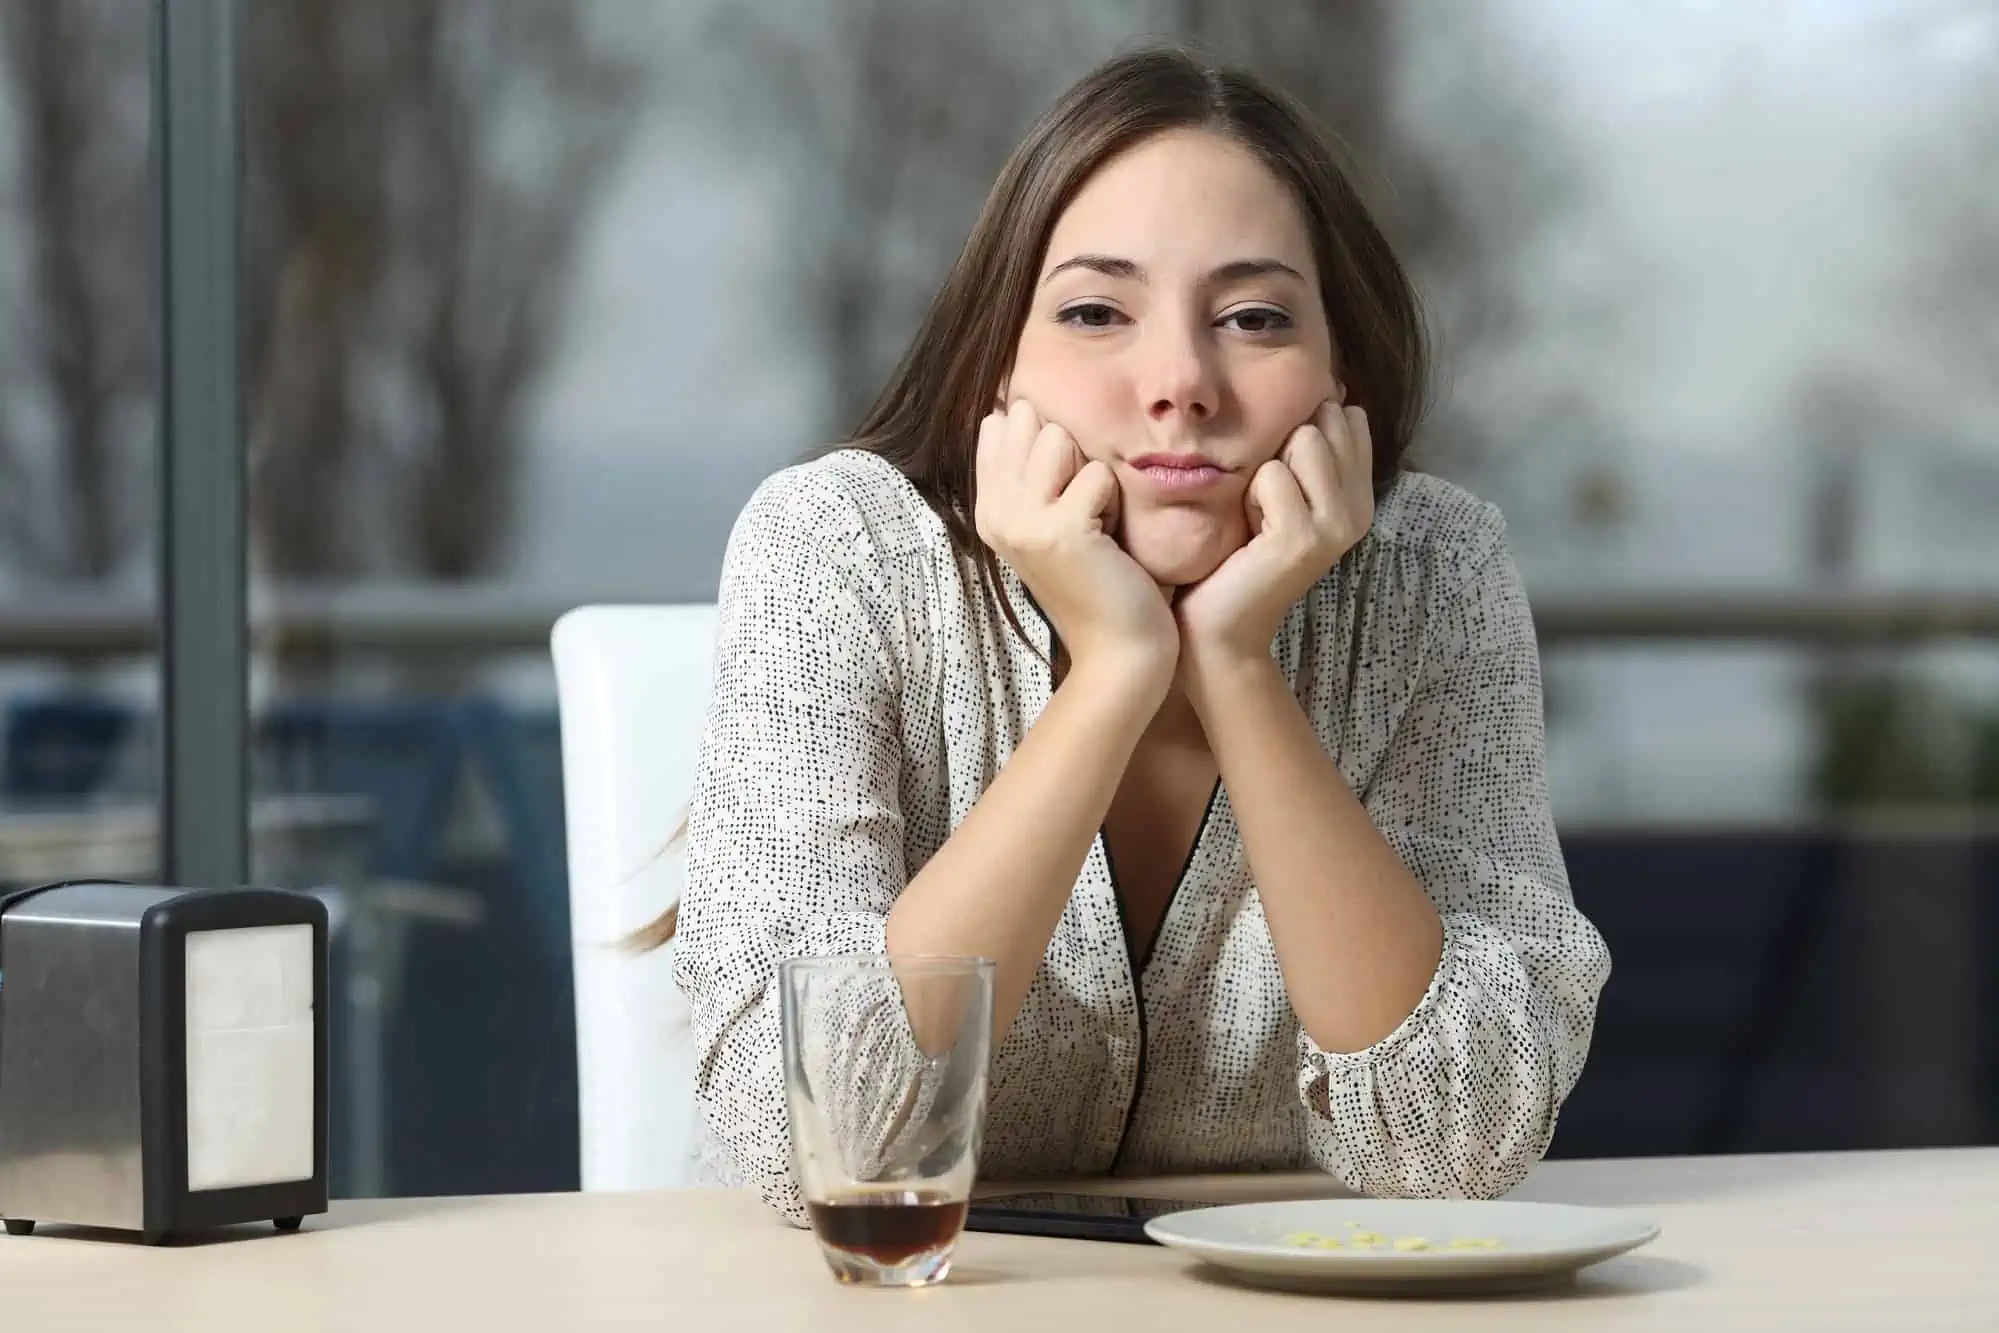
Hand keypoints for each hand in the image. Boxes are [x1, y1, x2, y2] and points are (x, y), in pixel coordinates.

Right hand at [974, 399, 1178, 688]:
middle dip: (1070, 453)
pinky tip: (1110, 540)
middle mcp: (994, 514)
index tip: (1062, 495)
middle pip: (1030, 422)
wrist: (1119, 650)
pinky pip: (1097, 474)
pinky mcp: (1059, 531)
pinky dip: (1115, 502)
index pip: (999, 424)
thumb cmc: (1099, 582)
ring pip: (1058, 438)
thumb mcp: (1051, 521)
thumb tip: (1014, 406)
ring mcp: (1021, 523)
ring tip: (1097, 521)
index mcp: (986, 509)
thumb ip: (1029, 470)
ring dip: (1091, 474)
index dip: (1045, 443)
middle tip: (1084, 510)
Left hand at [1174, 399, 1374, 681]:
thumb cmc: (1237, 552)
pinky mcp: (1305, 538)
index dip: (1302, 430)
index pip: (1348, 418)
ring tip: (1256, 515)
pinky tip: (1248, 531)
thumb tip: (1332, 388)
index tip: (1279, 480)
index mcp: (1358, 495)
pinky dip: (1248, 496)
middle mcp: (1358, 509)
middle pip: (1323, 421)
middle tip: (1264, 502)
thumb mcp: (1278, 491)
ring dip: (1264, 471)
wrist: (1219, 625)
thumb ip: (1309, 448)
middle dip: (1280, 448)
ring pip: (1304, 439)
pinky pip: (1272, 475)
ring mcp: (1337, 524)